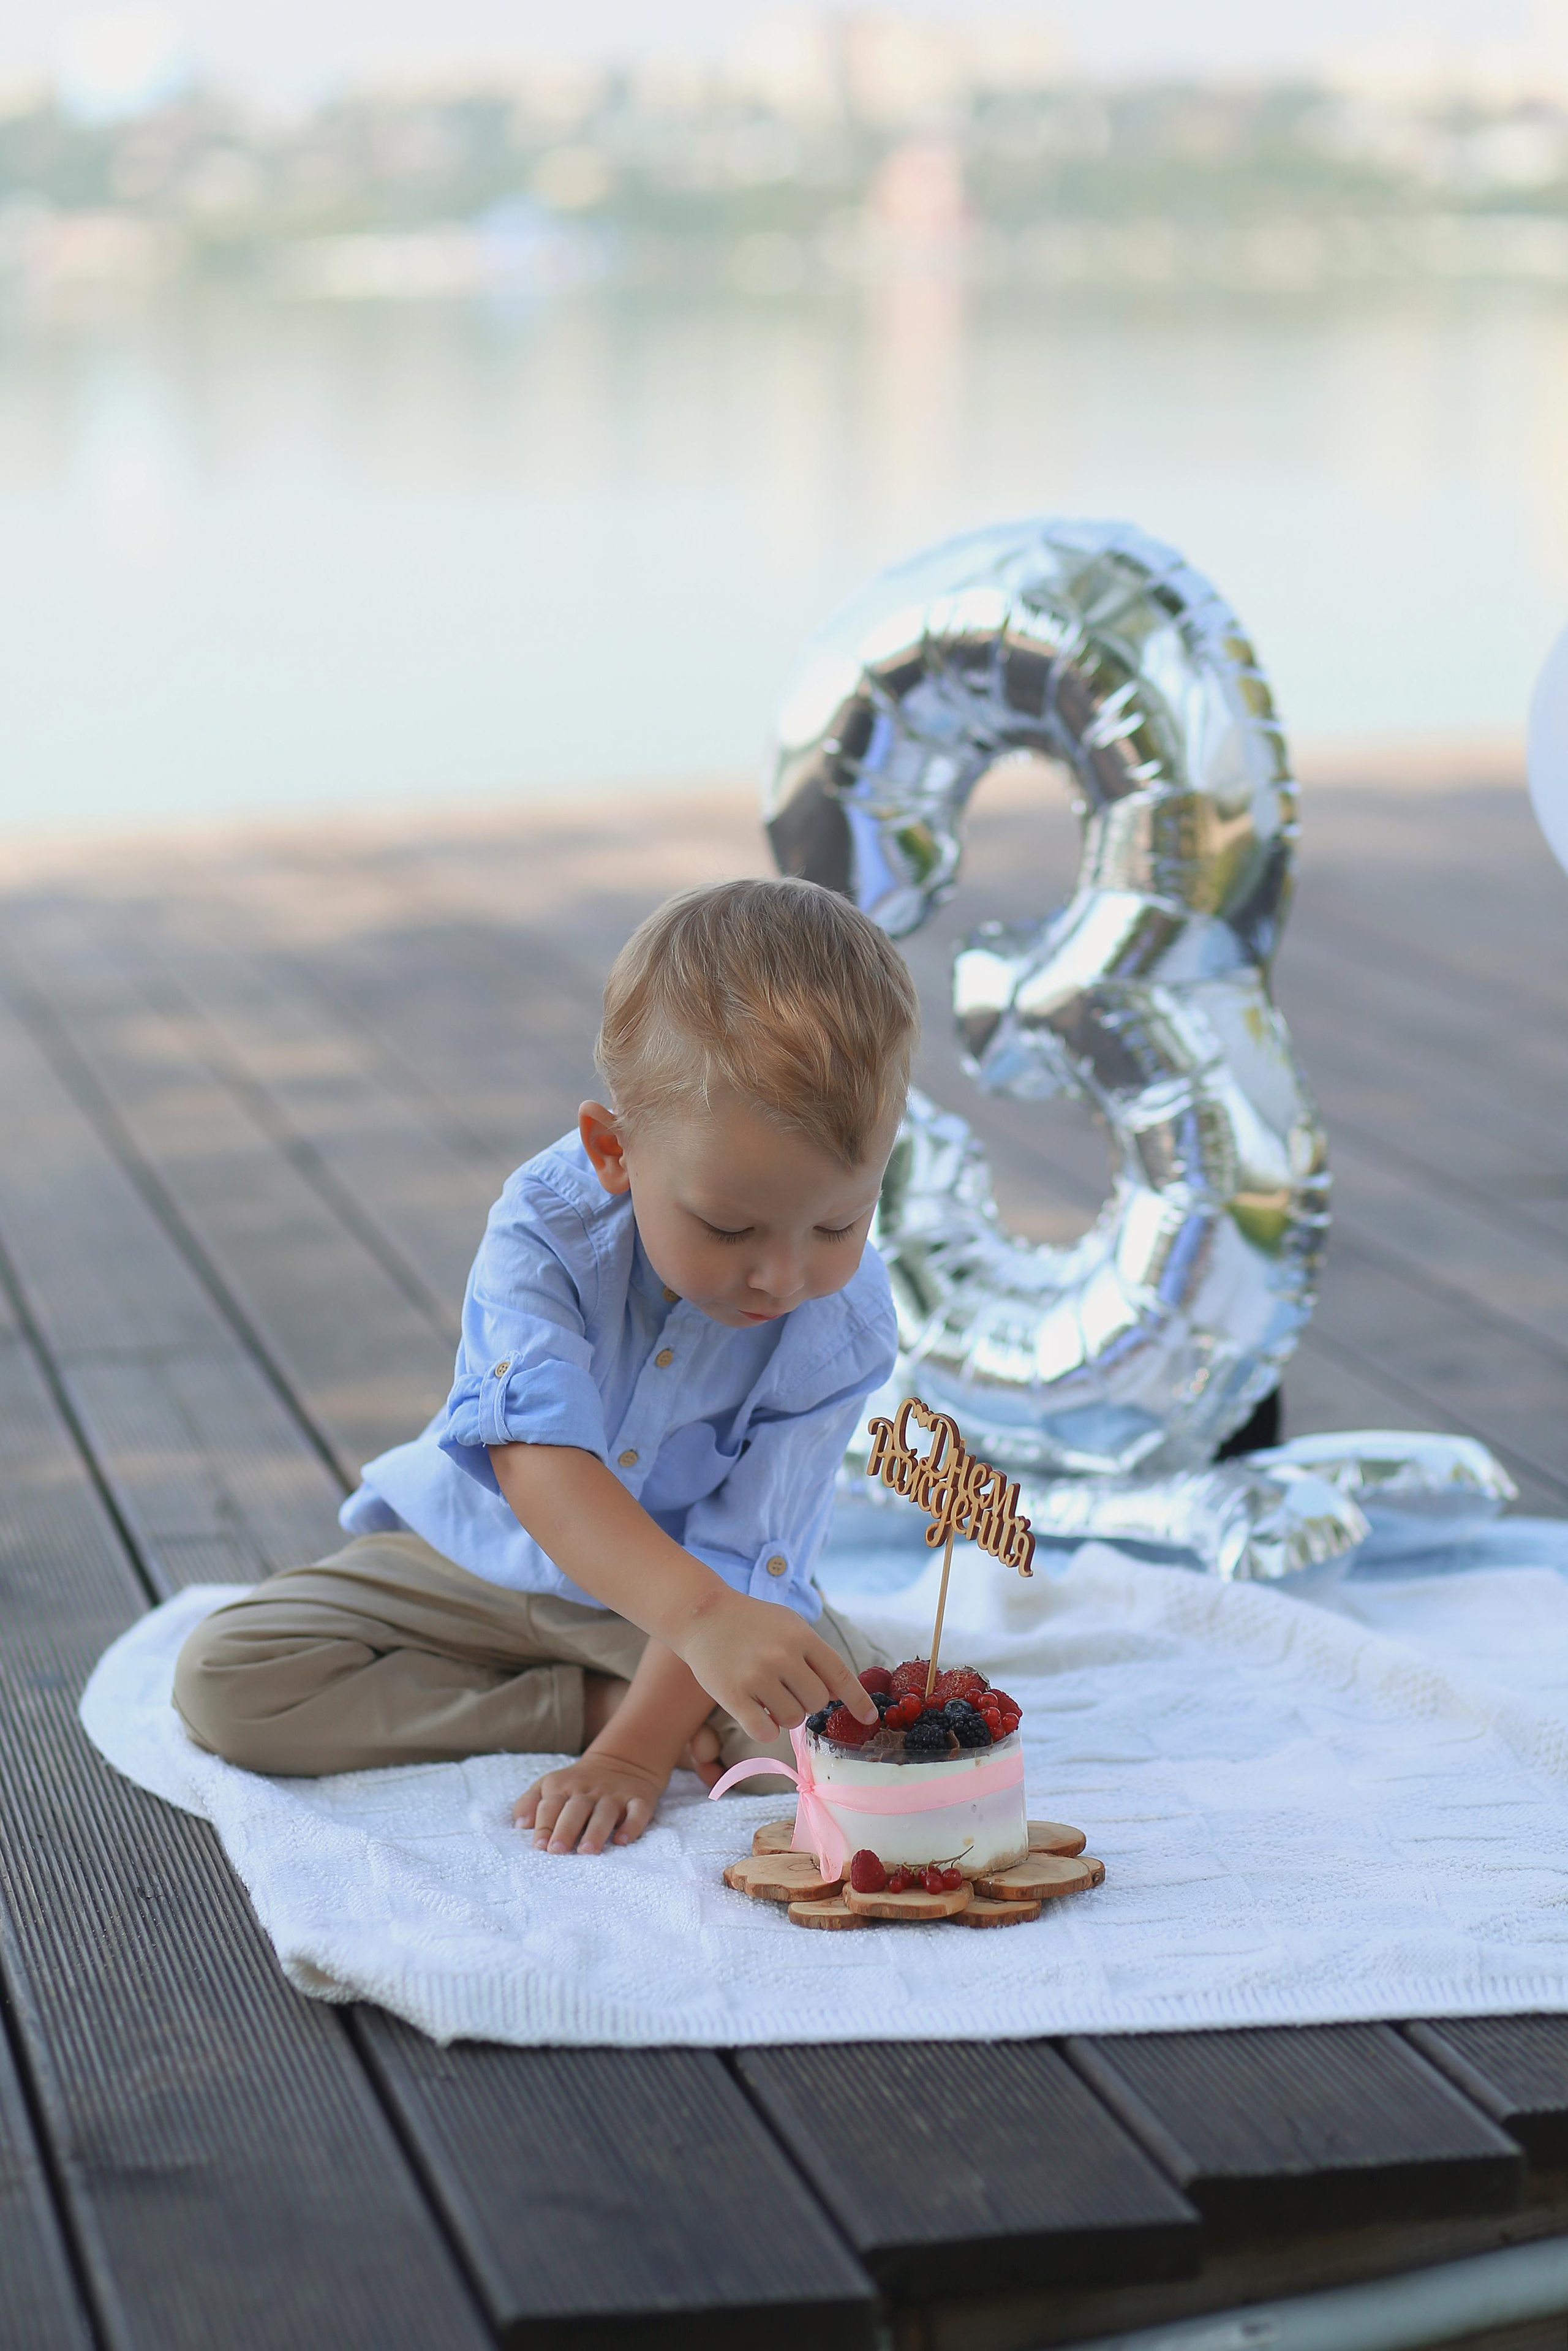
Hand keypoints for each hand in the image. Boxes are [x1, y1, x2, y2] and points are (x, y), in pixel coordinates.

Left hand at [514, 1749, 667, 1853]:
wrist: (621, 1762)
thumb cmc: (575, 1786)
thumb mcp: (549, 1785)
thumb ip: (529, 1802)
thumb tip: (520, 1825)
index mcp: (562, 1786)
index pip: (549, 1805)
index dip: (543, 1826)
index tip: (539, 1846)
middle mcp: (588, 1790)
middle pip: (575, 1809)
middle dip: (565, 1829)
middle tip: (557, 1851)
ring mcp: (614, 1795)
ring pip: (605, 1812)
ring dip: (595, 1831)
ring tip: (586, 1851)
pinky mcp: (638, 1800)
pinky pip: (637, 1812)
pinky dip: (632, 1826)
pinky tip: (623, 1840)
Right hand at [678, 1590, 878, 1744]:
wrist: (702, 1615)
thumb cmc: (752, 1622)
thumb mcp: (790, 1625)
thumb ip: (815, 1654)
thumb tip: (839, 1693)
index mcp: (801, 1637)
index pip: (840, 1675)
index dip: (857, 1700)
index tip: (870, 1717)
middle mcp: (782, 1656)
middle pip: (817, 1702)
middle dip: (808, 1701)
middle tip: (788, 1687)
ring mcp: (757, 1677)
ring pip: (792, 1719)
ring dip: (785, 1714)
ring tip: (767, 1694)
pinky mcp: (732, 1695)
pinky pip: (765, 1731)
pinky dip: (766, 1728)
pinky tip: (756, 1712)